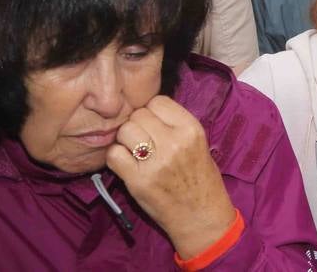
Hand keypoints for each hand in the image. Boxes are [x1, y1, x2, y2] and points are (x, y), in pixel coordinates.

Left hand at [107, 96, 237, 258]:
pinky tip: (126, 165)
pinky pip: (114, 155)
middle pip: (138, 115)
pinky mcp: (138, 181)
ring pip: (124, 131)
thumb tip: (147, 110)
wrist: (201, 215)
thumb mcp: (199, 143)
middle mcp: (174, 142)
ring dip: (125, 140)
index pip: (158, 101)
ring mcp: (155, 162)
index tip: (153, 124)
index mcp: (191, 129)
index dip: (152, 111)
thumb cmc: (201, 178)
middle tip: (142, 139)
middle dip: (137, 125)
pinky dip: (116, 158)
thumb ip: (175, 125)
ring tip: (134, 152)